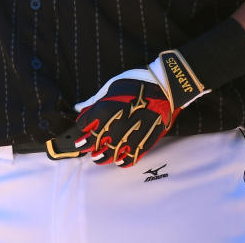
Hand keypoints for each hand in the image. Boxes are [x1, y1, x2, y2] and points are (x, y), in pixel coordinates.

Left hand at [56, 51, 205, 167]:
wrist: (165, 86)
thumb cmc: (136, 83)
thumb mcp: (112, 87)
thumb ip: (95, 101)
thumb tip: (79, 108)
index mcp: (106, 107)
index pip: (86, 124)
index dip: (82, 128)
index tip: (81, 132)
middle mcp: (117, 123)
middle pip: (96, 140)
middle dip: (88, 145)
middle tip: (84, 148)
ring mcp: (132, 133)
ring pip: (113, 152)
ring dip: (103, 157)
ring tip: (97, 159)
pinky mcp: (146, 139)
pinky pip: (133, 155)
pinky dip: (124, 160)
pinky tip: (119, 162)